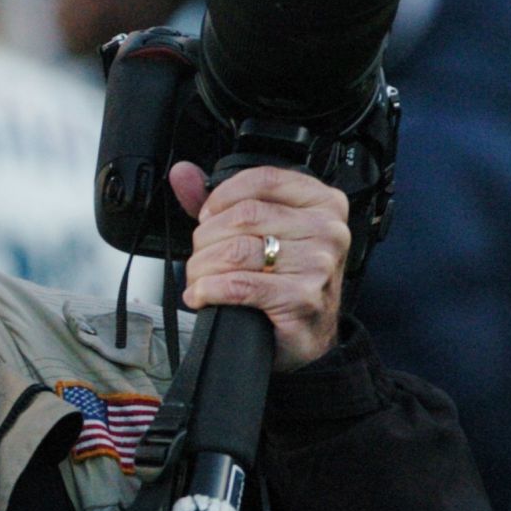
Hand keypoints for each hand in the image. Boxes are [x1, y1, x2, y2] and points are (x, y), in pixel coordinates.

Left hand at [169, 161, 350, 371]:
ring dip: (202, 267)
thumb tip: (182, 173)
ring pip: (236, 250)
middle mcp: (327, 229)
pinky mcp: (301, 298)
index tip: (207, 217)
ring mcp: (317, 264)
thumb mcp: (263, 234)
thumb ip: (222, 201)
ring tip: (199, 279)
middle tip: (200, 257)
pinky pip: (238, 285)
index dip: (222, 197)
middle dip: (206, 238)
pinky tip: (201, 296)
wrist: (309, 337)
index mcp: (322, 203)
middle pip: (244, 216)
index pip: (263, 179)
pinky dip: (209, 290)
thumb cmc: (286, 281)